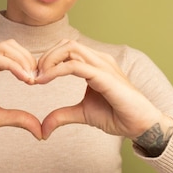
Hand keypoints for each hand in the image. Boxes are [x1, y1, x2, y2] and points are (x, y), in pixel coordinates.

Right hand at [0, 39, 41, 167]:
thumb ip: (18, 118)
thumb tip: (41, 131)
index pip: (12, 53)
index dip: (29, 63)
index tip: (40, 79)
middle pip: (10, 46)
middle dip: (28, 58)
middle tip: (38, 77)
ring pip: (3, 48)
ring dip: (22, 60)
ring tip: (31, 78)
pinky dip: (12, 65)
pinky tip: (23, 77)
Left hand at [34, 40, 172, 147]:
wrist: (140, 125)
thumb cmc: (117, 115)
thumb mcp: (82, 114)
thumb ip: (62, 115)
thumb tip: (42, 128)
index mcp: (94, 64)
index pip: (66, 49)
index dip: (47, 60)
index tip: (34, 78)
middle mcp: (98, 60)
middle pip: (65, 44)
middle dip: (45, 57)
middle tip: (32, 76)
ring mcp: (103, 65)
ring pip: (69, 48)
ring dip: (49, 60)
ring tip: (37, 77)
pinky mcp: (104, 76)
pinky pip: (75, 66)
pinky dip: (56, 71)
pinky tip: (44, 80)